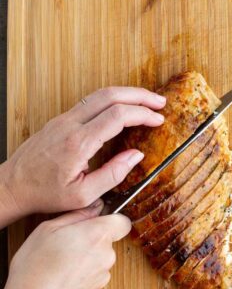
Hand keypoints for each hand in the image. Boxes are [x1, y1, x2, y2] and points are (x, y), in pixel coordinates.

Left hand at [0, 86, 165, 221]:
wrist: (13, 185)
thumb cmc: (45, 193)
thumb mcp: (83, 195)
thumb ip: (113, 174)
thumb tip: (136, 156)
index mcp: (79, 143)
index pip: (117, 116)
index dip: (142, 114)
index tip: (158, 120)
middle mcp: (71, 124)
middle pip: (110, 95)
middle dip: (139, 95)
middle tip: (160, 102)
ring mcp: (64, 118)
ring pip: (100, 93)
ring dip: (126, 94)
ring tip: (146, 101)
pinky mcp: (61, 119)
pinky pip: (90, 101)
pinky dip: (112, 99)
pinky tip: (122, 107)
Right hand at [0, 200, 128, 288]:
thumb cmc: (36, 270)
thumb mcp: (48, 229)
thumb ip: (76, 215)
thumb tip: (93, 208)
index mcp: (98, 236)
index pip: (122, 222)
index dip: (110, 219)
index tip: (95, 219)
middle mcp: (106, 257)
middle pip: (106, 242)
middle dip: (90, 240)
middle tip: (64, 242)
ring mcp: (102, 278)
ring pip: (97, 260)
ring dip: (83, 259)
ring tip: (57, 264)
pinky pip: (91, 278)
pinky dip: (79, 277)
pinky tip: (59, 279)